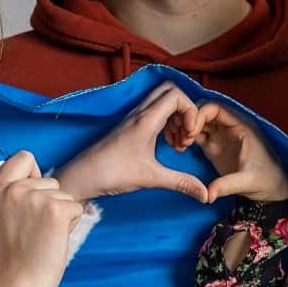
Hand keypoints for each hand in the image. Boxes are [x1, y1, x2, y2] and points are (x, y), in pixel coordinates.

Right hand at [0, 150, 83, 286]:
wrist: (19, 283)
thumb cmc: (13, 256)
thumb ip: (10, 194)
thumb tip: (30, 178)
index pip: (23, 157)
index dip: (33, 174)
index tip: (30, 196)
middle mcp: (15, 189)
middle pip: (50, 180)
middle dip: (49, 202)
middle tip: (34, 229)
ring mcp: (36, 198)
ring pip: (64, 195)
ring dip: (60, 214)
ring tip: (42, 236)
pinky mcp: (56, 210)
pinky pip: (76, 208)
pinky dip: (71, 224)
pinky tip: (54, 239)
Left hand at [55, 82, 206, 202]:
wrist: (82, 176)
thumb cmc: (112, 173)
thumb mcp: (151, 178)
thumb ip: (181, 183)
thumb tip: (205, 195)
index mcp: (146, 119)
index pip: (177, 94)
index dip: (191, 111)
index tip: (191, 135)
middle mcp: (140, 113)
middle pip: (170, 92)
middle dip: (186, 111)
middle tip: (187, 135)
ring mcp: (133, 118)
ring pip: (162, 102)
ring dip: (176, 118)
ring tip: (179, 143)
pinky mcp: (130, 127)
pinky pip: (154, 113)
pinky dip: (166, 124)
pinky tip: (167, 145)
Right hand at [166, 101, 287, 202]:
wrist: (269, 190)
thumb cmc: (265, 181)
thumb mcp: (247, 182)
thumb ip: (227, 185)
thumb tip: (208, 194)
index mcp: (241, 126)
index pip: (216, 108)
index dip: (200, 115)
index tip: (190, 131)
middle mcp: (229, 127)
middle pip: (204, 111)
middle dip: (189, 120)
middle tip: (180, 137)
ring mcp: (220, 136)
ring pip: (198, 121)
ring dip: (185, 128)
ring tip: (178, 144)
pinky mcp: (213, 146)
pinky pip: (196, 134)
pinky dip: (186, 137)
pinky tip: (179, 148)